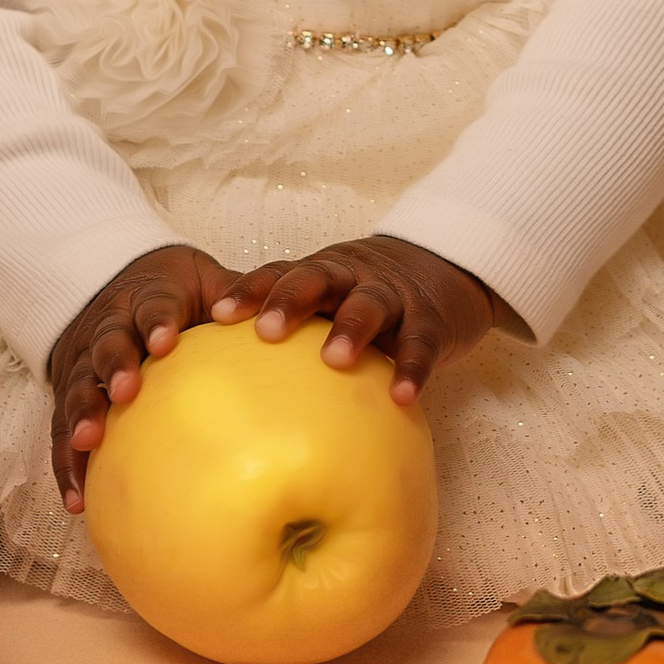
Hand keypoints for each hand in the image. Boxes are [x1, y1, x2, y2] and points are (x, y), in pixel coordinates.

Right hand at [48, 243, 241, 513]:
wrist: (115, 283)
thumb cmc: (176, 294)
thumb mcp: (205, 283)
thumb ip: (237, 300)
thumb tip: (290, 322)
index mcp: (146, 298)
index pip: (151, 307)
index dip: (157, 322)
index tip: (166, 341)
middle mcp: (109, 327)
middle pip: (107, 344)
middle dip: (114, 365)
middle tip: (126, 391)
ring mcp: (83, 362)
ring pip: (77, 386)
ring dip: (81, 413)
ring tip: (88, 442)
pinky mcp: (68, 394)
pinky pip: (60, 431)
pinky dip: (66, 464)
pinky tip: (76, 499)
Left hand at [212, 233, 497, 404]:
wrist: (445, 268)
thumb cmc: (366, 301)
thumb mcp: (332, 302)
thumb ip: (296, 337)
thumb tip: (236, 394)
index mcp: (322, 274)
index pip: (280, 273)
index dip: (250, 290)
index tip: (218, 315)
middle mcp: (353, 277)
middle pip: (318, 279)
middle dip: (290, 301)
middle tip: (266, 330)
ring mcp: (394, 295)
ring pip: (370, 304)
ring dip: (351, 329)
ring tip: (334, 359)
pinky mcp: (431, 320)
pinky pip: (421, 343)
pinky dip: (412, 367)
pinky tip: (402, 395)